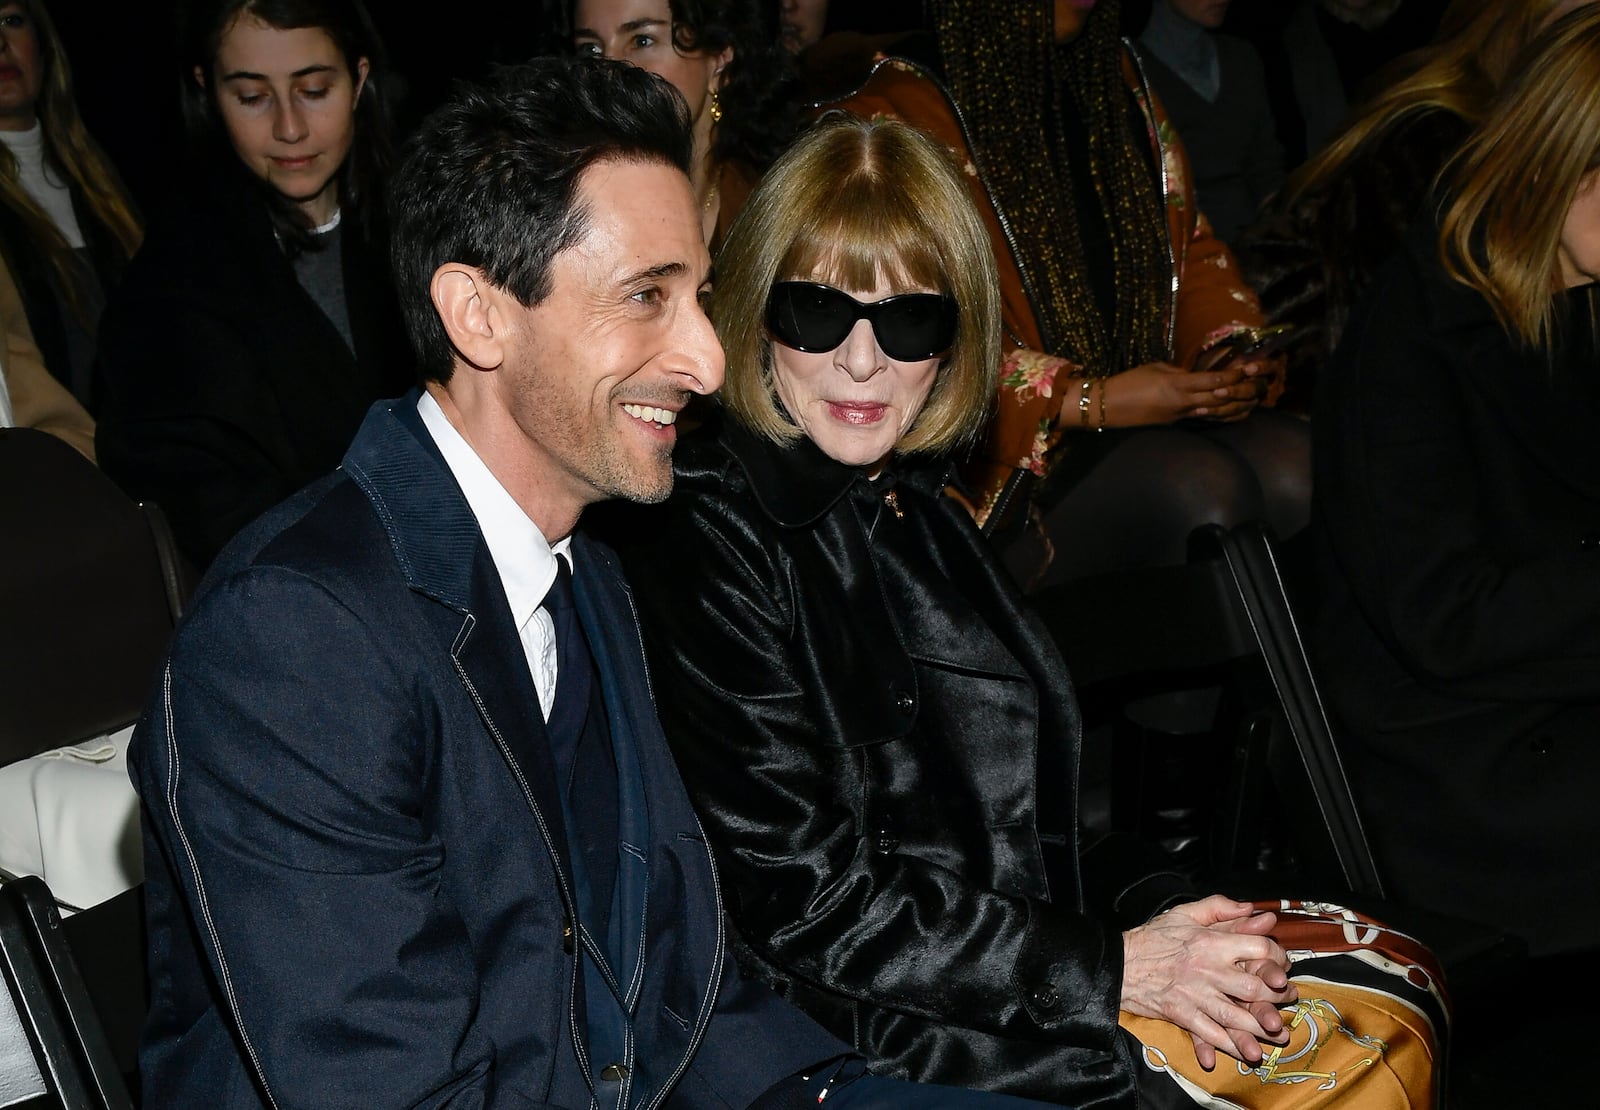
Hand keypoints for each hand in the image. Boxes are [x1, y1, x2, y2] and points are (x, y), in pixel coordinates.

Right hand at [1100, 362, 1260, 426]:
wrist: (1108, 406)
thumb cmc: (1128, 382)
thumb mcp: (1156, 369)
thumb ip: (1179, 372)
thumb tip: (1195, 375)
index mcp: (1177, 386)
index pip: (1213, 379)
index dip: (1234, 374)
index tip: (1250, 366)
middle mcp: (1183, 403)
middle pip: (1221, 397)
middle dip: (1243, 389)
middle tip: (1261, 380)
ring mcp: (1181, 416)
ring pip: (1217, 412)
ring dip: (1238, 404)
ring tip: (1255, 396)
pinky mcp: (1176, 423)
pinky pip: (1206, 418)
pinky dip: (1224, 415)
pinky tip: (1237, 411)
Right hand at [1120, 895, 1297, 1068]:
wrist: (1118, 962)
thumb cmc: (1152, 937)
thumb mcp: (1184, 913)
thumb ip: (1219, 907)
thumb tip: (1251, 909)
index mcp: (1210, 942)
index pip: (1258, 949)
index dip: (1277, 958)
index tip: (1282, 966)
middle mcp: (1207, 969)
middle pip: (1254, 987)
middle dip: (1276, 998)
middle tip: (1286, 1001)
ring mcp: (1195, 995)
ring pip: (1236, 1016)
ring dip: (1260, 1028)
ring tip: (1276, 1034)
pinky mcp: (1182, 1014)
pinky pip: (1211, 1034)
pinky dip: (1230, 1044)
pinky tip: (1244, 1050)